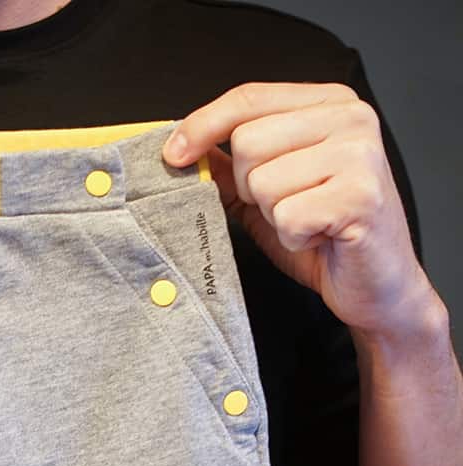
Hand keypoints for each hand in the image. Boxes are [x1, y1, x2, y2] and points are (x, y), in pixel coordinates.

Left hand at [161, 82, 438, 339]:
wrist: (374, 284)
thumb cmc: (322, 236)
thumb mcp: (266, 194)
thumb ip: (230, 167)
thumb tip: (182, 149)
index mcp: (329, 104)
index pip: (249, 98)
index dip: (203, 125)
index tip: (173, 154)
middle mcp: (351, 119)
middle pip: (248, 142)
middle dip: (250, 187)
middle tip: (286, 206)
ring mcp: (360, 155)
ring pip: (263, 182)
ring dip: (273, 215)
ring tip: (306, 222)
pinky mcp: (360, 197)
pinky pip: (287, 216)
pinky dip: (293, 238)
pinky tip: (319, 237)